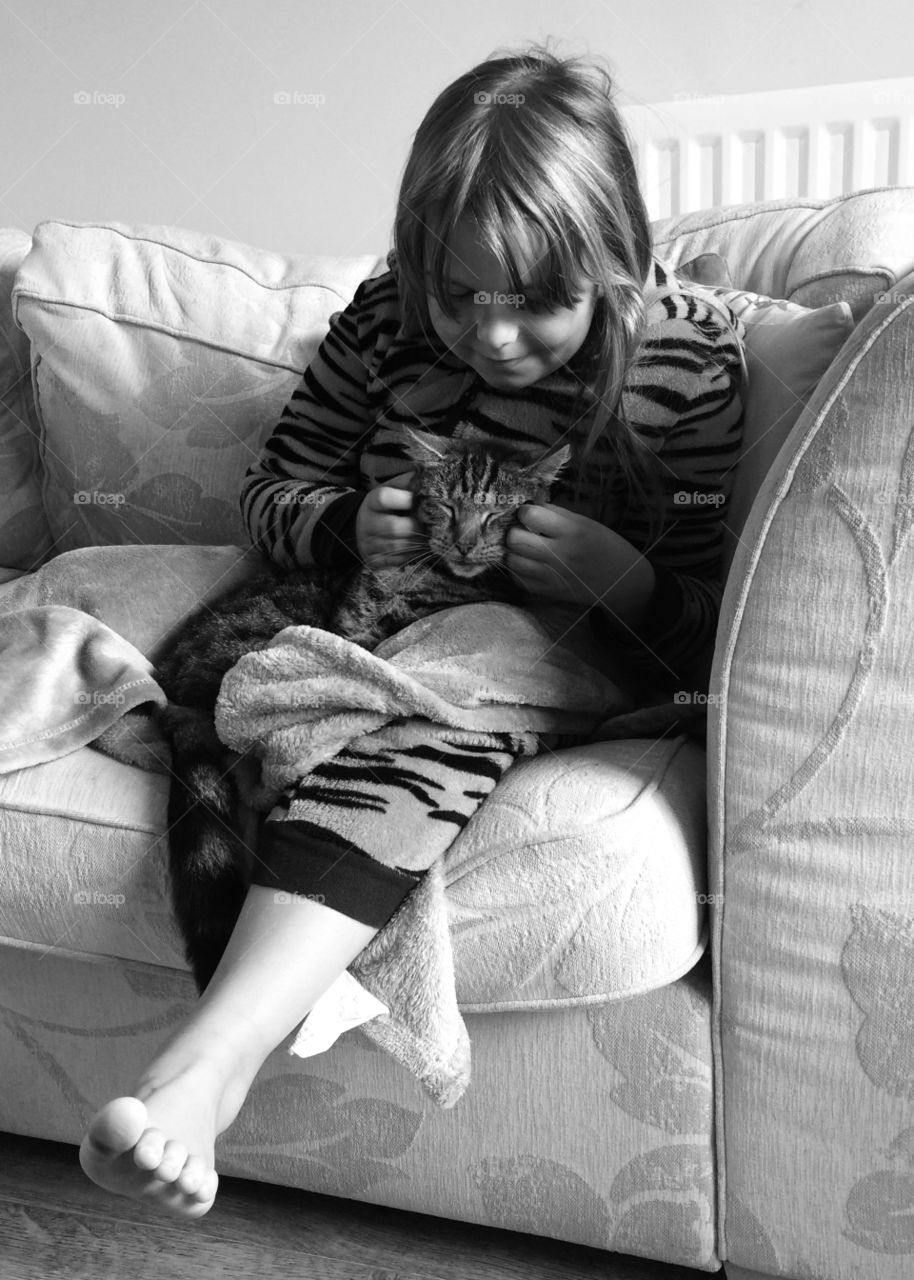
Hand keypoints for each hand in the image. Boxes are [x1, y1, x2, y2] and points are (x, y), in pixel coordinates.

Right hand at [355, 471, 423, 568]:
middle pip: (393, 527)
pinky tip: (422, 549)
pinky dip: (413, 556)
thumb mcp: (393, 489)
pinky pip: (397, 561)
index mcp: (371, 502)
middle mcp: (366, 523)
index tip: (422, 500)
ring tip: (432, 538)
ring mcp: (368, 543)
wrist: (365, 528)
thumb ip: (408, 482)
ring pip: (397, 546)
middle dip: (417, 527)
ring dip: (418, 543)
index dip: (405, 499)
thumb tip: (429, 473)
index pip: (384, 498)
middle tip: (433, 526)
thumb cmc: (387, 506)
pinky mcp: (373, 560)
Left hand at [506, 503, 655, 624]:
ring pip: (512, 561)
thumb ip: (559, 515)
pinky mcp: (549, 592)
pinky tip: (527, 562)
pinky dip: (518, 569)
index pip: (531, 516)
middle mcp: (560, 555)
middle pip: (515, 540)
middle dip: (513, 531)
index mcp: (573, 533)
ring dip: (513, 551)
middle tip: (521, 530)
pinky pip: (519, 580)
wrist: (622, 583)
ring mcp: (553, 576)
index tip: (528, 512)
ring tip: (523, 547)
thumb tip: (532, 506)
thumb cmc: (607, 547)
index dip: (525, 511)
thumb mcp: (588, 524)